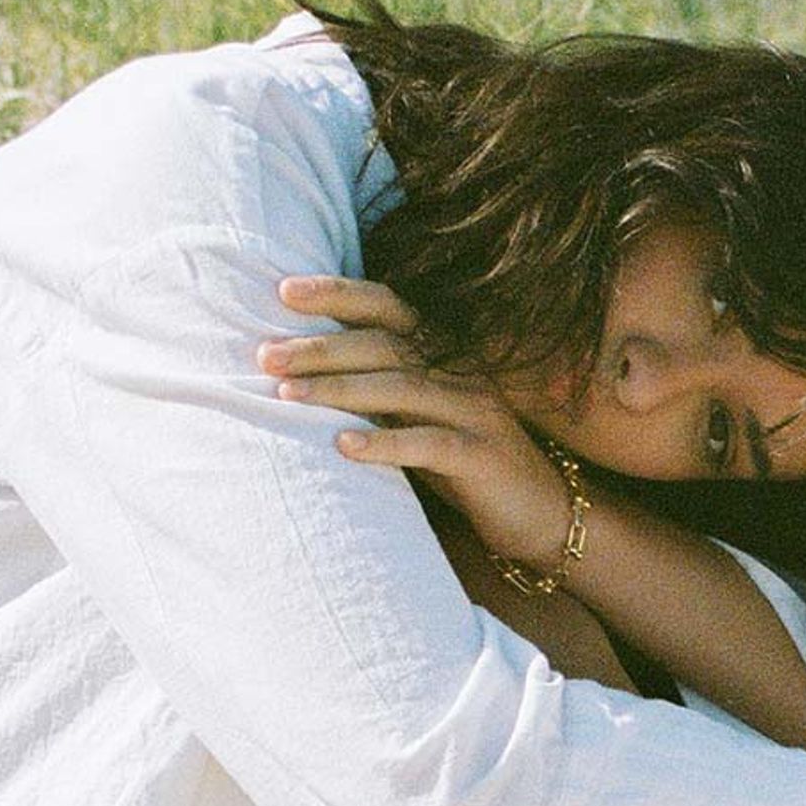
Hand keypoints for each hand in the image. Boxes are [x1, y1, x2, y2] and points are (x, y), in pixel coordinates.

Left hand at [263, 277, 571, 569]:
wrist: (541, 515)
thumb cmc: (466, 466)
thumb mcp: (421, 418)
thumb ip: (379, 392)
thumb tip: (299, 374)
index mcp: (447, 356)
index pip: (390, 308)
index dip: (340, 293)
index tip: (283, 290)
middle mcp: (463, 373)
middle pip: (387, 345)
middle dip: (322, 347)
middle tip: (264, 355)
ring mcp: (478, 412)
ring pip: (404, 388)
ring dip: (341, 389)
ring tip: (288, 396)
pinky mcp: (484, 457)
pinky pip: (430, 444)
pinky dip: (385, 443)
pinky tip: (343, 446)